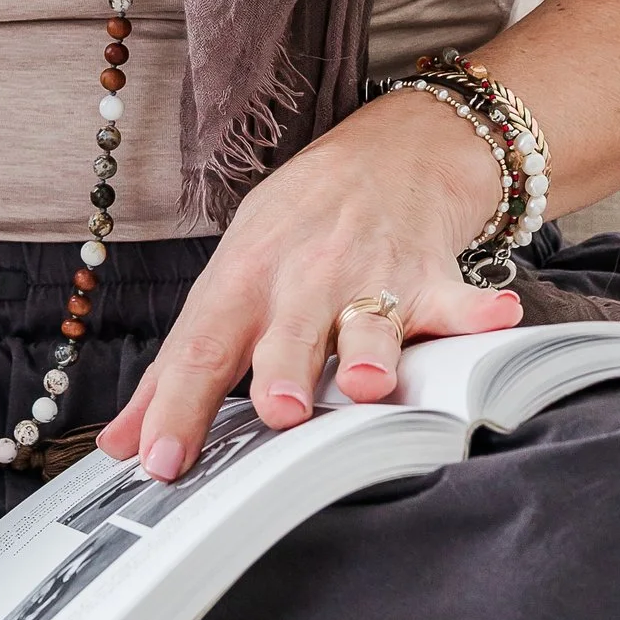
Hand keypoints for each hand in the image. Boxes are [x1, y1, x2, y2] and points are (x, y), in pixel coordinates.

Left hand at [95, 90, 523, 482]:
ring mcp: (369, 278)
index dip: (178, 407)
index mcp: (241, 288)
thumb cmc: (291, 237)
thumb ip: (177, 373)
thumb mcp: (225, 288)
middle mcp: (302, 284)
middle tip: (281, 411)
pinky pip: (458, 300)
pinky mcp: (429, 280)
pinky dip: (479, 313)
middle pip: (288, 337)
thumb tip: (122, 444)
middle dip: (285, 372)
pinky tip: (498, 319)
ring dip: (371, 349)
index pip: (201, 351)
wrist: (380, 158)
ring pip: (370, 321)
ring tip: (370, 381)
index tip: (160, 461)